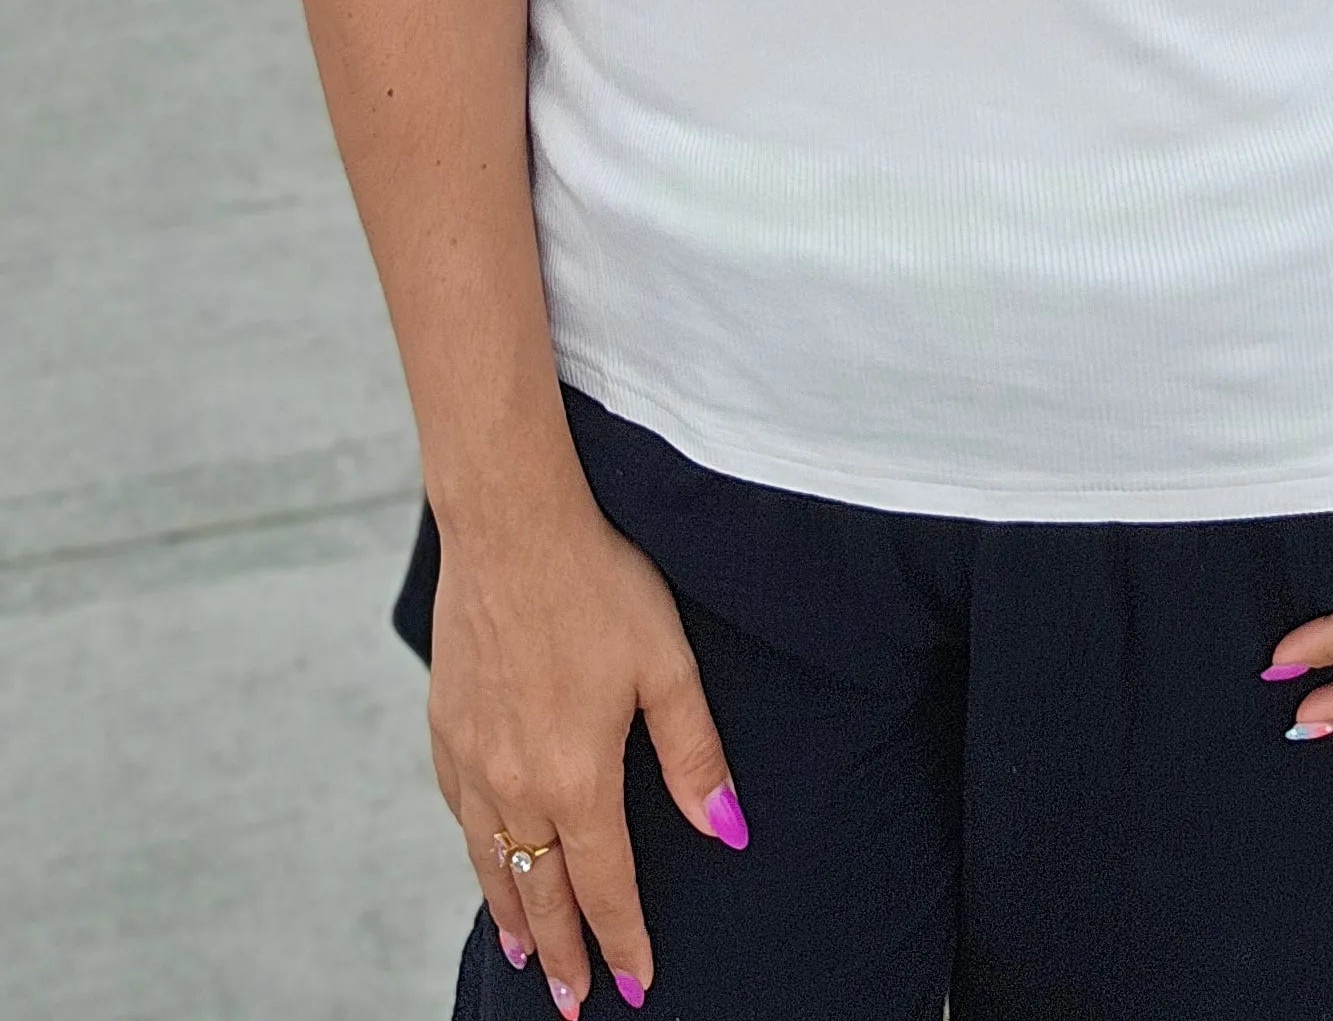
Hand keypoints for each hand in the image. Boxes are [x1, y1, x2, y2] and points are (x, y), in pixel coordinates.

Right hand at [428, 480, 747, 1008]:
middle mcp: (515, 782)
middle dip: (561, 954)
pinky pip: (459, 812)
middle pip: (541, 892)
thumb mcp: (667, 664)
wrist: (508, 521)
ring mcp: (471, 756)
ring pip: (491, 862)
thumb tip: (726, 832)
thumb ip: (695, 755)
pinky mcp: (444, 723)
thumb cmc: (597, 581)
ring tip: (527, 954)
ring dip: (512, 913)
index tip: (637, 984)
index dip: (623, 940)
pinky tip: (486, 857)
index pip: (606, 886)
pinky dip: (477, 851)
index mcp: (577, 776)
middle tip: (572, 1004)